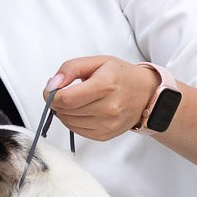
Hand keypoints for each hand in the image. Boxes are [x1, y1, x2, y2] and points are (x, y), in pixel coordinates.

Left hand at [45, 55, 159, 142]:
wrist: (145, 95)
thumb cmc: (121, 76)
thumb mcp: (97, 61)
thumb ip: (71, 68)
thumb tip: (52, 84)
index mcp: (106, 85)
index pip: (66, 99)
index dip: (51, 94)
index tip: (51, 89)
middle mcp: (109, 108)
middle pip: (65, 111)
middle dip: (57, 102)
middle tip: (63, 92)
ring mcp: (108, 124)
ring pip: (68, 122)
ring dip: (64, 112)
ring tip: (75, 100)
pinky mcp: (105, 135)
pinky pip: (77, 131)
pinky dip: (73, 121)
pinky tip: (82, 110)